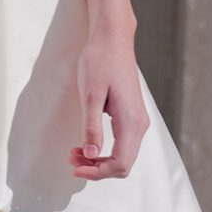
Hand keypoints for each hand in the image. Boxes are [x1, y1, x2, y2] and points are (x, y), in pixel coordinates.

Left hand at [70, 30, 148, 180]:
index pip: (120, 163)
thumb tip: (92, 155)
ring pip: (123, 154)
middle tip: (71, 159)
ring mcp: (138, 120)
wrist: (112, 38)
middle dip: (97, 168)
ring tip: (74, 152)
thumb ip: (92, 127)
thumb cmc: (100, 61)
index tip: (75, 169)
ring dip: (99, 160)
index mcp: (131, 122)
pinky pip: (122, 143)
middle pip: (123, 164)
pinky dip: (105, 149)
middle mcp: (140, 124)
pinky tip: (86, 143)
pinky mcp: (132, 115)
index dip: (97, 173)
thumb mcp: (90, 95)